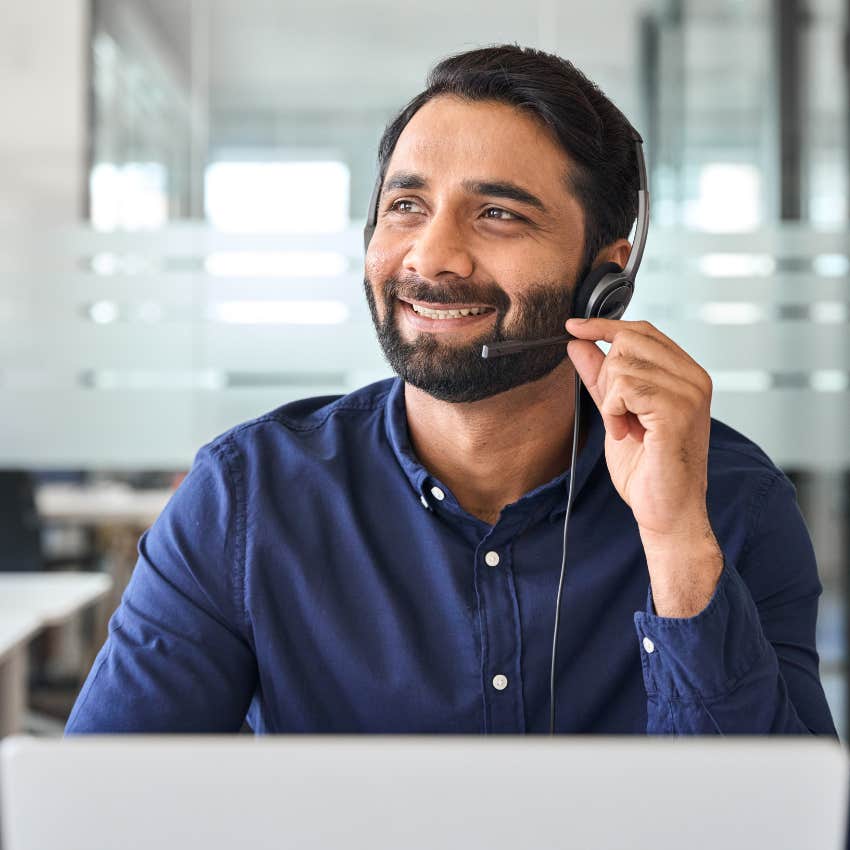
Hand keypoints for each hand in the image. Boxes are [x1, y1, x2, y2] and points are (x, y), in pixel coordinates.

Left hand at [565, 317, 722, 616]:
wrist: (664, 510)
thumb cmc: (647, 469)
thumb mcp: (616, 413)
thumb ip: (599, 377)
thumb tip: (578, 343)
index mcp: (686, 374)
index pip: (643, 330)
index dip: (604, 325)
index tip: (573, 326)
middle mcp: (694, 378)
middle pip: (630, 340)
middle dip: (607, 374)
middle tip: (615, 411)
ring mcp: (689, 392)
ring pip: (623, 365)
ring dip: (611, 401)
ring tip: (626, 429)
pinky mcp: (676, 410)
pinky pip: (625, 388)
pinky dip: (614, 412)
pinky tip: (626, 434)